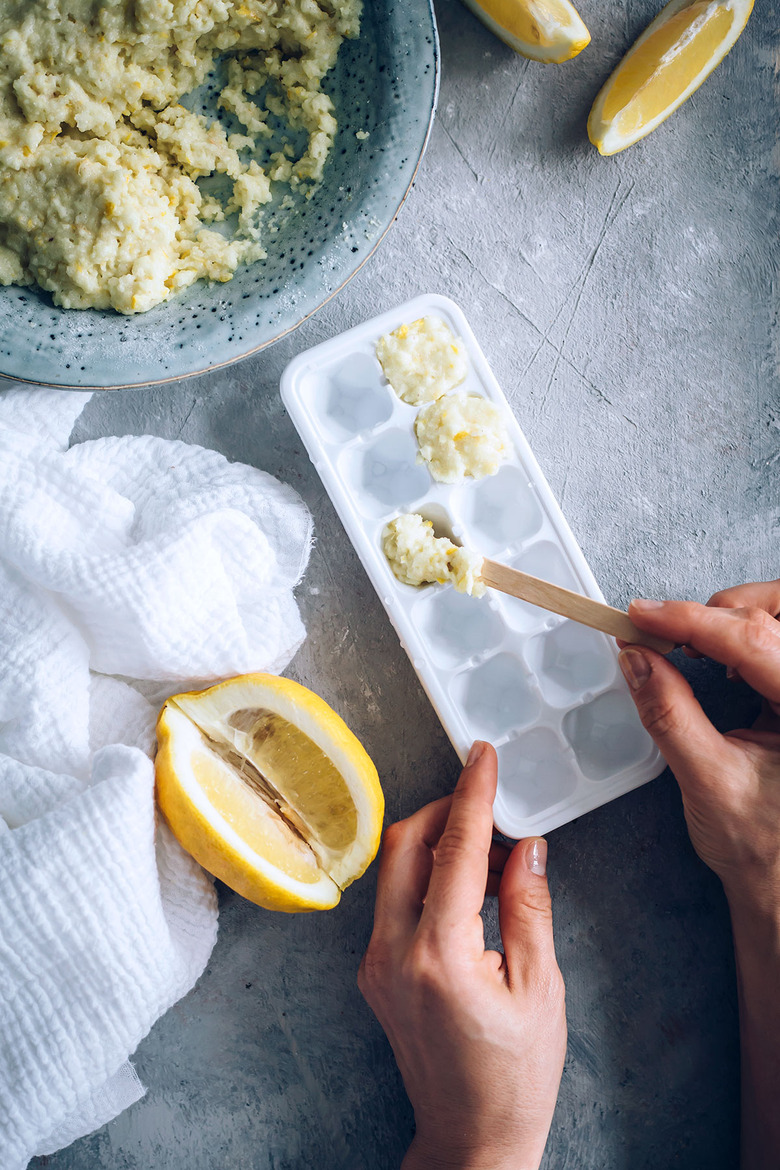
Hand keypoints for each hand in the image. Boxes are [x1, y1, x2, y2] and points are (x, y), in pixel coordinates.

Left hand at [358, 742, 565, 1169]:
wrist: (470, 1138)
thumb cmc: (514, 1076)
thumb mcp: (540, 989)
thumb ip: (528, 907)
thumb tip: (528, 847)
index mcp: (439, 955)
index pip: (455, 851)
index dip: (473, 795)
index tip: (483, 756)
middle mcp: (393, 953)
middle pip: (405, 846)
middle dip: (443, 810)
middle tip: (486, 802)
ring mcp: (376, 965)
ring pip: (393, 871)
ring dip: (435, 844)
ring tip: (488, 853)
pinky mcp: (374, 974)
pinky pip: (393, 902)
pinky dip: (425, 878)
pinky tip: (464, 889)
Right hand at [620, 583, 779, 1169]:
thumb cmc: (762, 850)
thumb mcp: (707, 779)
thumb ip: (669, 711)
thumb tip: (636, 659)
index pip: (753, 641)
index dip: (690, 621)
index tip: (642, 616)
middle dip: (731, 609)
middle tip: (677, 629)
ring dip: (743, 621)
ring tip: (699, 645)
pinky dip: (754, 639)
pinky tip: (728, 662)